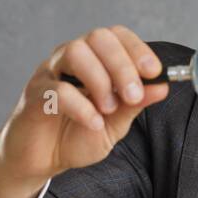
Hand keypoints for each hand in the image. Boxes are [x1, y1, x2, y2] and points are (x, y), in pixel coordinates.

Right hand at [0, 26, 169, 197]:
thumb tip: (162, 87)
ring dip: (100, 80)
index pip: (116, 36)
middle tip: (133, 95)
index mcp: (94, 60)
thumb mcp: (115, 124)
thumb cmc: (77, 136)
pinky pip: (57, 90)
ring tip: (109, 109)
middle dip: (122, 65)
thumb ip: (135, 104)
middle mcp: (70, 59)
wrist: (41, 161)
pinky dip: (81, 106)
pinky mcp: (34, 96)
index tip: (154, 72)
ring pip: (75, 52)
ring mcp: (50, 74)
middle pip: (98, 37)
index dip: (137, 49)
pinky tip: (93, 123)